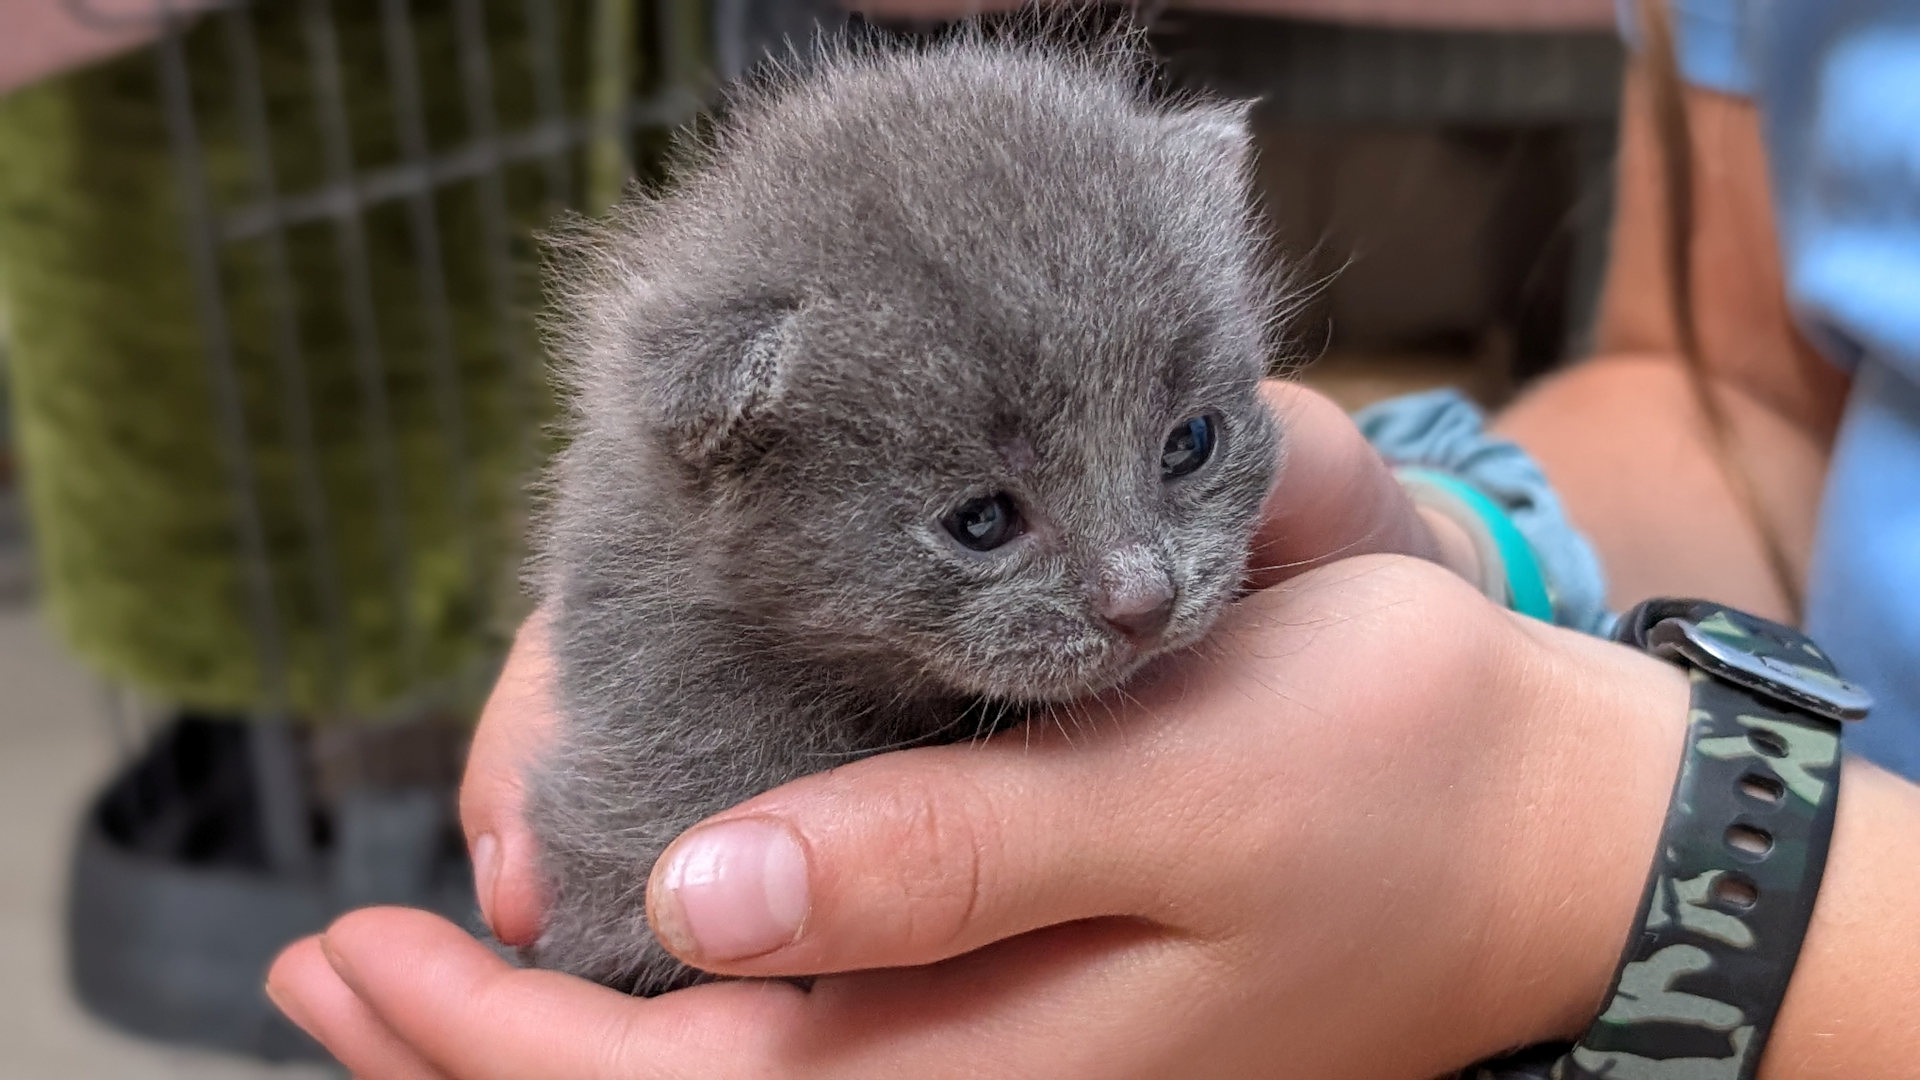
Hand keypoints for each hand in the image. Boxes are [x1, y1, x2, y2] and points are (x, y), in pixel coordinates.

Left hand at [268, 551, 1690, 1077]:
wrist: (1540, 834)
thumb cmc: (1382, 783)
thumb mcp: (1172, 794)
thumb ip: (940, 862)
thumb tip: (690, 897)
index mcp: (989, 1072)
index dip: (486, 1043)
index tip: (353, 951)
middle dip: (474, 1060)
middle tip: (322, 969)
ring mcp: (1005, 1072)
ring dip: (554, 1044)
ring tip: (414, 977)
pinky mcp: (1031, 1021)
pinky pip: (803, 1048)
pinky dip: (675, 1018)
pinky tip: (631, 951)